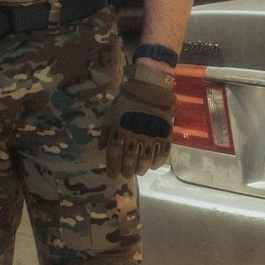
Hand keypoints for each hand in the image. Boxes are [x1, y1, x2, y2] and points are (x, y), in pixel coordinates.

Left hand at [100, 59, 174, 179]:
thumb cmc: (126, 102)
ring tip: (139, 172)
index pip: (114, 153)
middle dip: (126, 170)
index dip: (112, 166)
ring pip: (145, 159)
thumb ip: (105, 131)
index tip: (112, 175)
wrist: (149, 89)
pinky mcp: (164, 134)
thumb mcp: (111, 114)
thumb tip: (100, 148)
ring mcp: (150, 134)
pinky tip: (153, 166)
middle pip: (129, 159)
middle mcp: (134, 134)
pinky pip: (162, 153)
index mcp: (119, 129)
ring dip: (141, 168)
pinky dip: (157, 162)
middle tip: (126, 175)